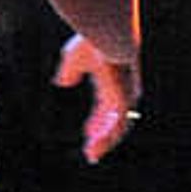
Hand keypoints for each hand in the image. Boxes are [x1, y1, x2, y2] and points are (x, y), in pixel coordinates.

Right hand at [56, 36, 140, 161]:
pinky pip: (116, 126)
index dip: (99, 121)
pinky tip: (95, 148)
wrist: (107, 35)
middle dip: (103, 136)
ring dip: (104, 142)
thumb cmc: (91, 42)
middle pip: (115, 120)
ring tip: (92, 156)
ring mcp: (125, 98)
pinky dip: (105, 138)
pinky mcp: (123, 101)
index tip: (89, 133)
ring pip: (117, 127)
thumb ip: (70, 71)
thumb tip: (65, 82)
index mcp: (113, 83)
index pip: (108, 108)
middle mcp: (122, 93)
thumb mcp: (74, 59)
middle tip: (92, 152)